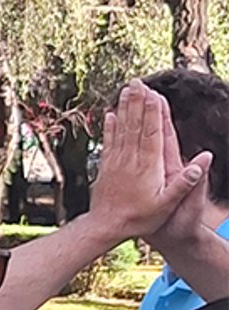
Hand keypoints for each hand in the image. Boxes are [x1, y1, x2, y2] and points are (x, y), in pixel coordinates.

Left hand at [89, 83, 207, 245]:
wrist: (105, 228)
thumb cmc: (139, 218)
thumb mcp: (167, 204)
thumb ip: (185, 183)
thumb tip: (203, 160)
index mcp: (148, 166)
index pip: (152, 133)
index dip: (153, 113)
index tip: (154, 94)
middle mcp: (131, 159)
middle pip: (135, 125)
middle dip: (137, 103)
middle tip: (138, 82)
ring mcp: (116, 162)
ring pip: (121, 130)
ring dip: (124, 108)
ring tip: (126, 90)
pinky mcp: (105, 167)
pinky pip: (108, 142)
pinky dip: (109, 128)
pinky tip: (110, 114)